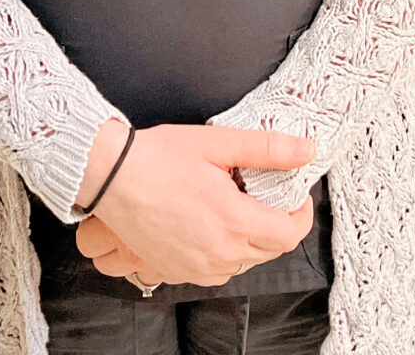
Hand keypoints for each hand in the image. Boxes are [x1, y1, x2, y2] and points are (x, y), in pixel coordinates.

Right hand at [72, 123, 315, 285]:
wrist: (109, 178)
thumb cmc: (157, 159)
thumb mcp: (218, 143)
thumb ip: (267, 149)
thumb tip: (305, 151)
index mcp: (233, 221)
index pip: (289, 235)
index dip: (301, 215)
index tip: (295, 197)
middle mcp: (218, 253)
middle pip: (270, 251)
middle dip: (277, 224)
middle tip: (265, 196)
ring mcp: (196, 267)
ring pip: (244, 263)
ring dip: (251, 241)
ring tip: (237, 208)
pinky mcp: (175, 272)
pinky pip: (216, 272)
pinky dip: (225, 254)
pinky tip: (213, 228)